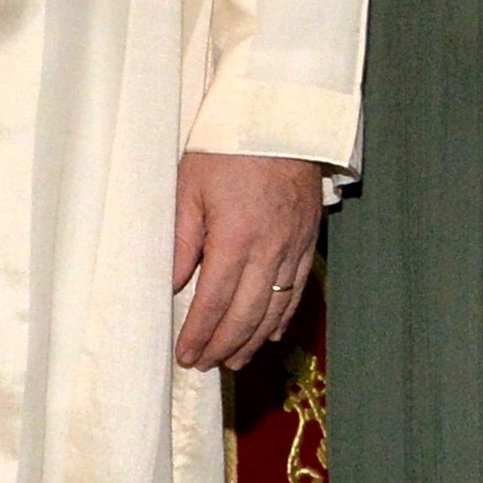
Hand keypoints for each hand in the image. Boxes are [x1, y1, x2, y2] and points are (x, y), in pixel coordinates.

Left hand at [173, 153, 325, 371]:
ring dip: (253, 340)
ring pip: (275, 308)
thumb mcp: (189, 187)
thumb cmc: (227, 147)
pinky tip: (269, 334)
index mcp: (235, 238)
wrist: (282, 118)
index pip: (215, 302)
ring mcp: (293, 246)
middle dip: (224, 346)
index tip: (186, 356)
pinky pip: (298, 288)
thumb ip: (181, 241)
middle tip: (204, 365)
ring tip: (234, 361)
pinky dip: (283, 317)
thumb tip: (175, 286)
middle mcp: (269, 249)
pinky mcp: (308, 238)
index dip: (200, 335)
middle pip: (247, 315)